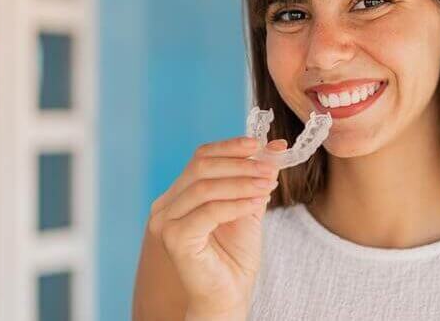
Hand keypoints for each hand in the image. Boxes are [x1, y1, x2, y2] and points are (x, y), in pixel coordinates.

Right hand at [147, 136, 286, 317]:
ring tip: (270, 183)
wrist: (228, 295)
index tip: (260, 144)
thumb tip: (274, 146)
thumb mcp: (249, 206)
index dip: (231, 147)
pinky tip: (259, 201)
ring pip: (205, 187)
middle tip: (271, 166)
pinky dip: (237, 203)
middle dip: (241, 164)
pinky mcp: (175, 239)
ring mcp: (165, 222)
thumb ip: (256, 177)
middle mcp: (165, 205)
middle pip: (201, 167)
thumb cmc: (234, 256)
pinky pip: (209, 212)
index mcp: (178, 194)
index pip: (201, 157)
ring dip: (243, 182)